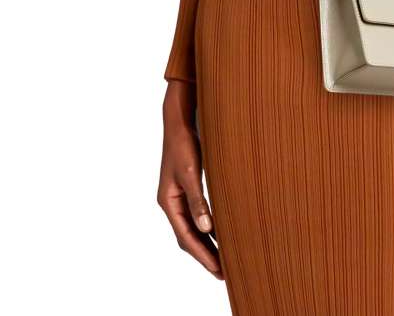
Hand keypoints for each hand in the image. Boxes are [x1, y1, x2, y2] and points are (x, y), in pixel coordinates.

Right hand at [157, 80, 222, 279]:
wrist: (180, 120)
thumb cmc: (184, 143)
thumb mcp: (192, 172)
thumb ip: (198, 200)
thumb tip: (207, 229)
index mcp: (169, 202)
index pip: (186, 237)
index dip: (203, 255)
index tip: (219, 271)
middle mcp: (172, 202)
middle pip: (188, 237)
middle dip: (205, 255)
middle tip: (224, 273)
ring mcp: (179, 195)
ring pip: (192, 227)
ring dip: (207, 243)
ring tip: (224, 259)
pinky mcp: (188, 187)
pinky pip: (197, 214)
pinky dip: (209, 226)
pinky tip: (221, 231)